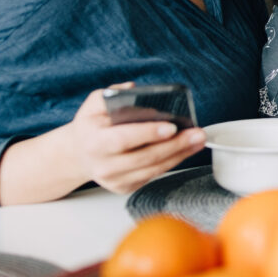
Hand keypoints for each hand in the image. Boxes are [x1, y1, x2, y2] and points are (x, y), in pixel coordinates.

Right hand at [67, 83, 205, 193]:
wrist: (79, 154)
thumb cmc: (92, 126)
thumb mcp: (93, 104)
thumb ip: (111, 93)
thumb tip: (133, 89)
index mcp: (94, 142)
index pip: (122, 139)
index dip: (147, 134)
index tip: (171, 127)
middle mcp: (103, 165)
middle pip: (144, 157)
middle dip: (175, 145)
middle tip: (197, 133)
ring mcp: (114, 179)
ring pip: (153, 169)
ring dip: (180, 155)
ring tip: (198, 140)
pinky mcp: (124, 187)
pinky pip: (153, 175)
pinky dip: (172, 162)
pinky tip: (186, 150)